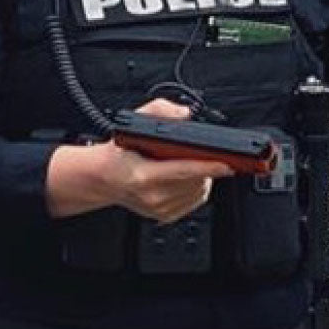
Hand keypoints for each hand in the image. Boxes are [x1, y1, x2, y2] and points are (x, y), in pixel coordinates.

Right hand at [47, 98, 232, 221]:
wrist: (102, 178)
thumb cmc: (118, 154)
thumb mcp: (132, 124)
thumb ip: (158, 111)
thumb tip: (183, 114)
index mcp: (142, 174)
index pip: (183, 171)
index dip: (207, 167)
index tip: (226, 163)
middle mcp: (151, 195)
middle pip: (195, 182)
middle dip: (207, 168)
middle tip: (208, 155)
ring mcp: (159, 209)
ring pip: (198, 193)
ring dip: (203, 178)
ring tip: (194, 164)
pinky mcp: (165, 216)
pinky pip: (195, 202)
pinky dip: (198, 188)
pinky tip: (189, 178)